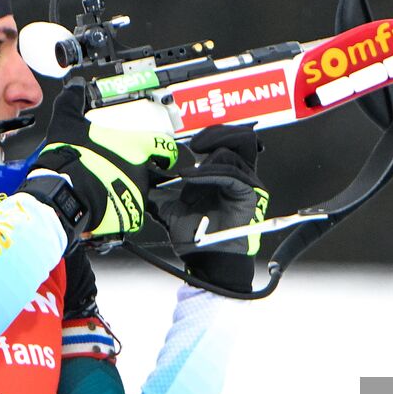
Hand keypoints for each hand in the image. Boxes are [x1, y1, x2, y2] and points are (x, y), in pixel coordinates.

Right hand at [20, 84, 178, 246]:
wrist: (61, 193)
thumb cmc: (70, 158)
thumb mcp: (68, 122)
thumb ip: (73, 101)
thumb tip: (75, 87)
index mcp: (136, 147)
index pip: (164, 146)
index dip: (164, 150)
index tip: (163, 154)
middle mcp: (142, 172)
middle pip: (147, 172)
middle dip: (132, 172)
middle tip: (112, 170)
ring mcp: (137, 196)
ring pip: (136, 193)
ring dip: (123, 191)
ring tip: (101, 188)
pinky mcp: (129, 219)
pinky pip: (127, 215)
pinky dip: (116, 212)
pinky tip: (100, 204)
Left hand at [149, 125, 267, 294]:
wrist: (207, 259)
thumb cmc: (195, 235)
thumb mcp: (172, 206)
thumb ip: (162, 191)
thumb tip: (142, 178)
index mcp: (227, 173)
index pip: (230, 139)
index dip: (212, 134)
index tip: (189, 144)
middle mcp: (242, 175)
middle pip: (241, 137)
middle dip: (216, 134)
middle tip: (194, 146)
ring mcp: (248, 184)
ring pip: (233, 153)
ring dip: (206, 162)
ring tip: (186, 176)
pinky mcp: (249, 193)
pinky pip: (230, 174)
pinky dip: (207, 174)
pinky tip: (189, 180)